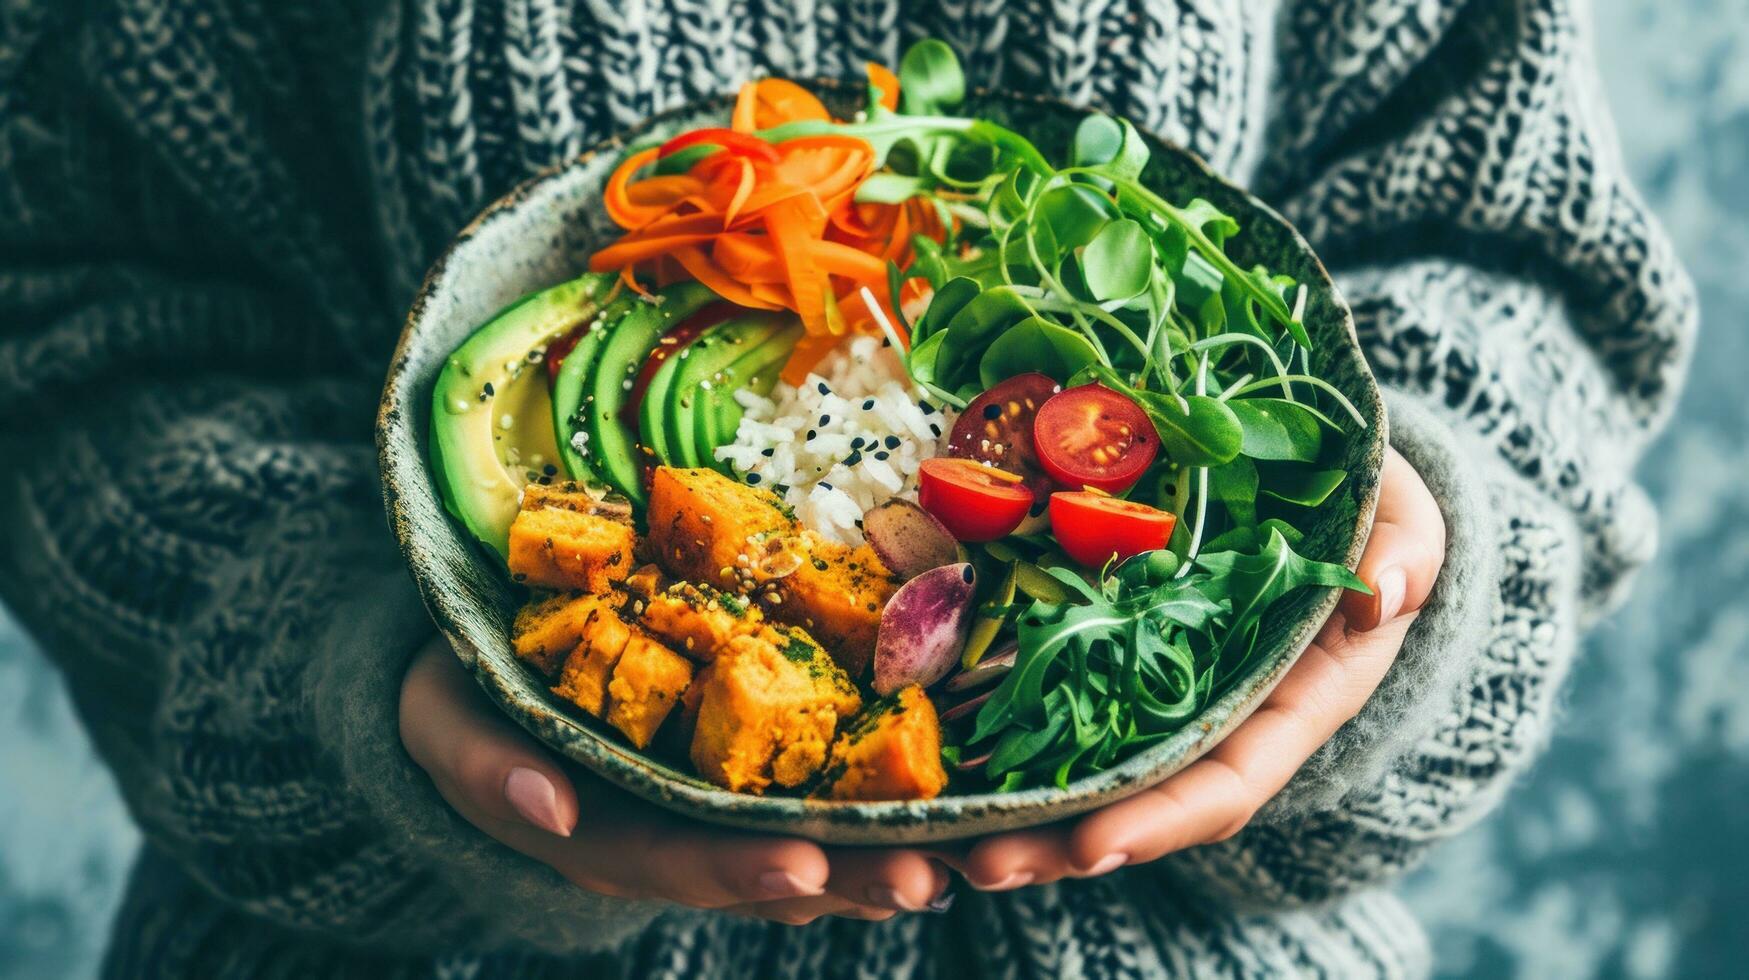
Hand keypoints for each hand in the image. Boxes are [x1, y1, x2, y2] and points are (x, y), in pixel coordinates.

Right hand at [399, 640, 950, 923]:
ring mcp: (722, 803)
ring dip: (889, 850)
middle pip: (772, 869)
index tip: (804, 864)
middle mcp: (679, 834)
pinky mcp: (756, 759)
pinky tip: (952, 799)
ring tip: (966, 855)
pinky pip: (827, 786)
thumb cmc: (463, 701)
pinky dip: (889, 798)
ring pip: (817, 840)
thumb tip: (555, 810)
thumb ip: (489, 770)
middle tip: (921, 877)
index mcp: (608, 835)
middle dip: (849, 878)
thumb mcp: (446, 728)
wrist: (486, 680)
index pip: (680, 863)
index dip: (741, 869)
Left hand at [951, 447, 1445, 888]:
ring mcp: (1156, 692)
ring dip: (1016, 812)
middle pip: (1136, 802)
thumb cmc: (1369, 508)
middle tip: (981, 861)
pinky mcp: (1108, 653)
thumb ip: (1408, 554)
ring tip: (939, 841)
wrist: (1320, 485)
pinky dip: (1000, 741)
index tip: (1096, 847)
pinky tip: (937, 762)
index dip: (1163, 820)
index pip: (1227, 783)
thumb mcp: (1407, 520)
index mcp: (1290, 705)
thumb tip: (1386, 596)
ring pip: (1082, 770)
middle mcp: (1217, 718)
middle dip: (1061, 841)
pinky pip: (1052, 704)